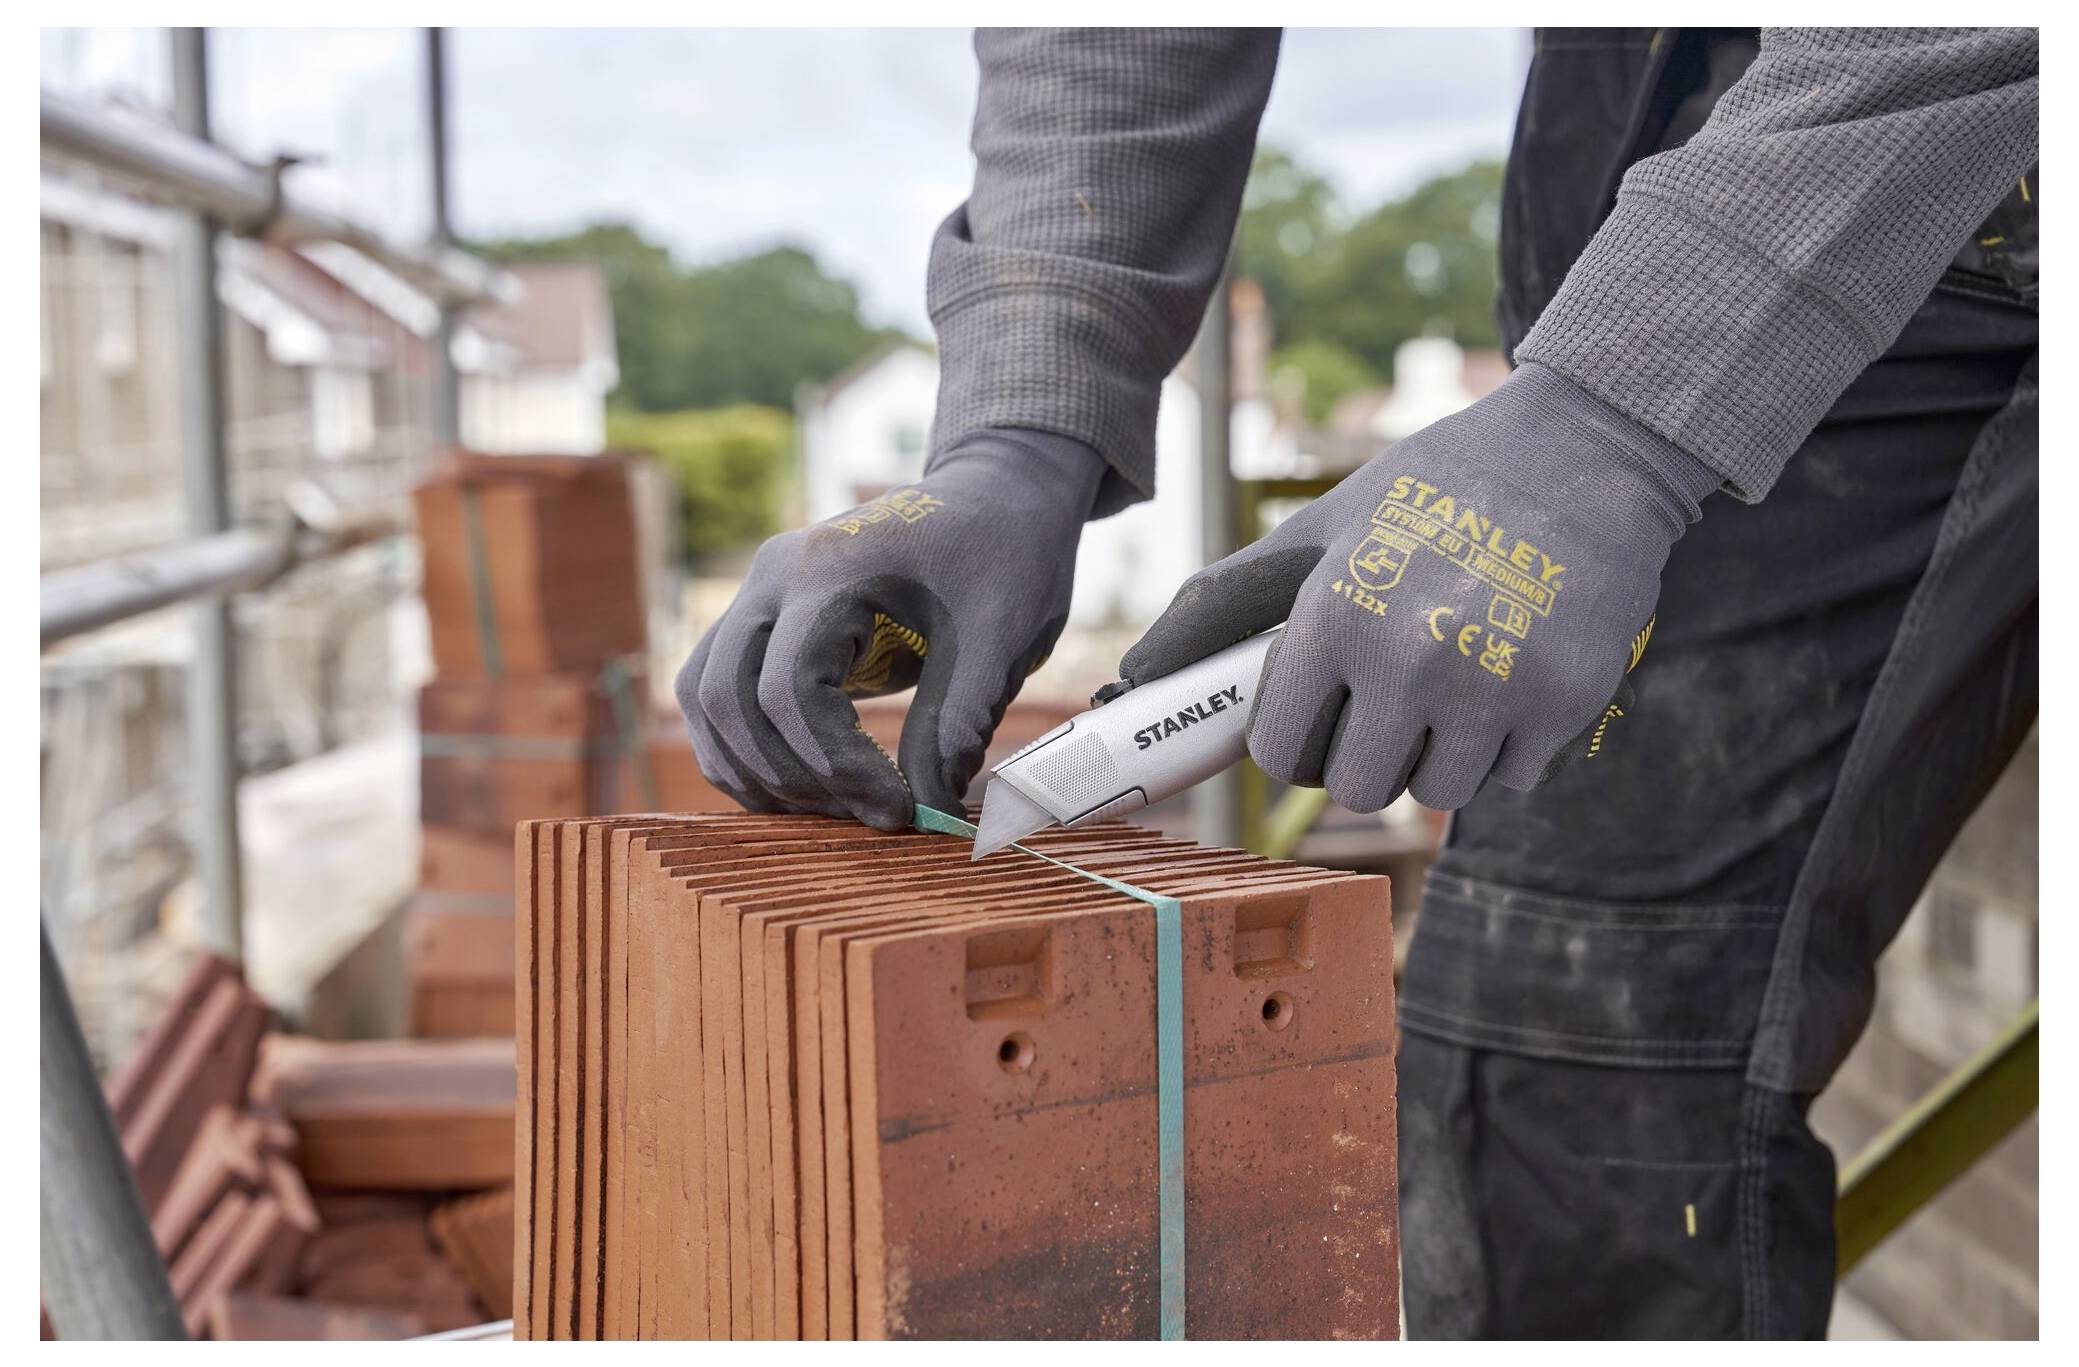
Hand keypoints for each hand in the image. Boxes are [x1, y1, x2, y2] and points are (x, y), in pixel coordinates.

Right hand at [678, 429, 1104, 828]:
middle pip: (727, 698)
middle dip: (794, 777)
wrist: (997, 495)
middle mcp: (774, 576)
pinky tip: (806, 790)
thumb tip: (927, 813)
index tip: (901, 810)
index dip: (837, 766)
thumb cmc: (1007, 553)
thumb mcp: (1002, 636)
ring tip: (837, 811)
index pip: (790, 689)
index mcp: (830, 567)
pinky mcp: (765, 620)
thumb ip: (957, 723)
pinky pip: (717, 694)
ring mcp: (760, 595)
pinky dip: (746, 750)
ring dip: (758, 769)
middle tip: (872, 816)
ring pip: (705, 699)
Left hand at [1120, 362, 1717, 811]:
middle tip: (1398, 698)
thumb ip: (1229, 601)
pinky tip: (1517, 670)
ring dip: (1443, 755)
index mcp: (1335, 616)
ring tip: (1460, 677)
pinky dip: (1512, 745)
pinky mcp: (1564, 704)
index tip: (1322, 720)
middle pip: (1358, 789)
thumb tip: (1133, 676)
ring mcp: (1492, 688)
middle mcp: (1408, 661)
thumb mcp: (1325, 526)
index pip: (1281, 753)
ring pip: (1437, 794)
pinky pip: (1512, 780)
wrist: (1585, 449)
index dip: (1298, 742)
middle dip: (1371, 755)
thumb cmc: (1438, 489)